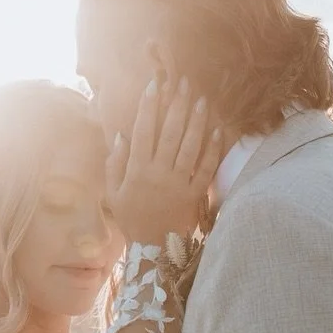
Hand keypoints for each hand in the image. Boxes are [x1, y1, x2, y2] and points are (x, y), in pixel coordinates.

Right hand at [105, 73, 225, 246]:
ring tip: (202, 100)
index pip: (143, 131)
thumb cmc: (131, 218)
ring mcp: (178, 183)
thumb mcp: (114, 194)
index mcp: (137, 170)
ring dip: (197, 121)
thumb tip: (121, 135)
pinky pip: (205, 169)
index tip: (155, 85)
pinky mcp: (194, 194)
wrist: (152, 249)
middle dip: (177, 105)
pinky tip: (218, 130)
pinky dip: (212, 150)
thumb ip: (115, 164)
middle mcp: (158, 173)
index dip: (149, 106)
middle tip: (184, 83)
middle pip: (170, 132)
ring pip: (190, 146)